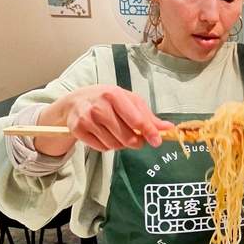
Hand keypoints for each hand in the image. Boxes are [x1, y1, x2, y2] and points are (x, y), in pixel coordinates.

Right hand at [35, 85, 173, 154]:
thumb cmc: (106, 99)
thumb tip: (168, 128)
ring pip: (115, 145)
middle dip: (136, 142)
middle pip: (127, 137)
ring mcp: (87, 119)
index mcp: (114, 94)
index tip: (157, 141)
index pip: (136, 120)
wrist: (75, 102)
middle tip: (137, 139)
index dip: (149, 132)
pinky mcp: (79, 130)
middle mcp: (99, 106)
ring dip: (121, 144)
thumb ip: (147, 116)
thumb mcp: (128, 101)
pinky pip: (102, 148)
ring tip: (117, 132)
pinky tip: (105, 135)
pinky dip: (108, 146)